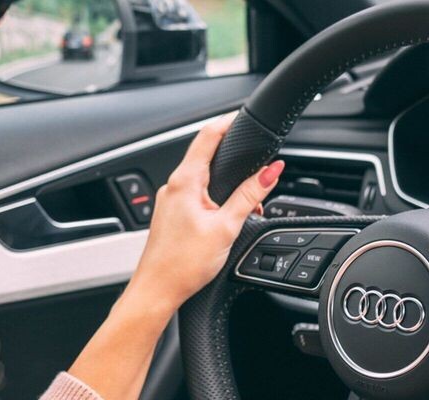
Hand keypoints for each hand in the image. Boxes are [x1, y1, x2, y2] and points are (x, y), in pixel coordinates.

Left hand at [127, 112, 283, 310]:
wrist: (156, 291)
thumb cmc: (183, 264)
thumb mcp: (226, 226)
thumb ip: (250, 196)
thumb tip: (271, 171)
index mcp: (184, 181)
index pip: (207, 136)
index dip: (228, 122)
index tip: (243, 117)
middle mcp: (173, 186)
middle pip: (205, 156)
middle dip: (233, 159)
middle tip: (256, 164)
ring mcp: (169, 201)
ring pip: (201, 179)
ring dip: (225, 185)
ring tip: (247, 204)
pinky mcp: (170, 215)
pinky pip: (195, 196)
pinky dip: (214, 200)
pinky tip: (226, 218)